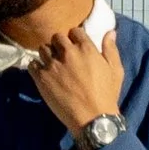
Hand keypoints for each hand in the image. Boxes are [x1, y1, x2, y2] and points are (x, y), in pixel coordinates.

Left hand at [29, 21, 123, 143]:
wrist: (93, 118)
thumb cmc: (107, 95)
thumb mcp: (115, 70)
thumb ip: (110, 49)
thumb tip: (110, 32)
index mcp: (86, 48)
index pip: (75, 31)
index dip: (75, 37)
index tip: (76, 45)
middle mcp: (67, 53)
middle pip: (56, 37)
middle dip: (60, 43)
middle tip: (63, 54)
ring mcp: (52, 65)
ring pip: (43, 48)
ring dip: (48, 53)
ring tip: (52, 63)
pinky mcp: (42, 78)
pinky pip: (32, 64)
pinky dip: (36, 66)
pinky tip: (43, 73)